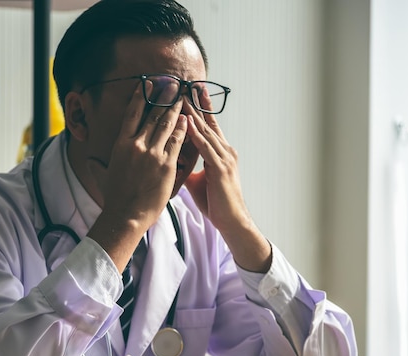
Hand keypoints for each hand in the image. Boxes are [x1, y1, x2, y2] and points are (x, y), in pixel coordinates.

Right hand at [87, 81, 187, 268]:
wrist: (126, 215)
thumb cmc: (114, 198)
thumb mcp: (102, 176)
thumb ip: (96, 165)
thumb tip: (88, 160)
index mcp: (121, 145)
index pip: (131, 114)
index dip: (141, 97)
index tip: (147, 84)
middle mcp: (137, 145)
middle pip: (153, 115)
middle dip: (164, 98)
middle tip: (173, 84)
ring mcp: (153, 154)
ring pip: (166, 125)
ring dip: (175, 109)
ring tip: (182, 96)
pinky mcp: (167, 164)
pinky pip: (177, 141)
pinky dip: (183, 129)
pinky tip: (188, 119)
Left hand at [183, 89, 271, 272]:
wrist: (232, 221)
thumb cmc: (216, 203)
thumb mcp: (198, 182)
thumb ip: (189, 168)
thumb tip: (176, 162)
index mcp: (220, 153)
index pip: (209, 126)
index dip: (201, 108)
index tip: (192, 92)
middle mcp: (225, 151)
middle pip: (208, 122)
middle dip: (197, 103)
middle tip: (188, 83)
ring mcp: (224, 158)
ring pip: (206, 131)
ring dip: (194, 113)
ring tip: (183, 96)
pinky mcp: (221, 168)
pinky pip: (205, 148)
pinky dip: (195, 134)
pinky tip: (187, 123)